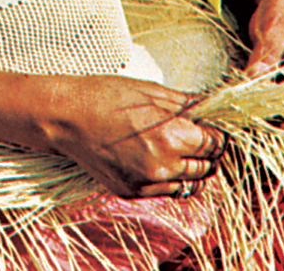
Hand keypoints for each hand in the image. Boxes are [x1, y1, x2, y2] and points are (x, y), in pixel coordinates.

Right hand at [41, 74, 226, 197]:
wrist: (66, 117)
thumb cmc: (105, 96)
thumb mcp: (151, 91)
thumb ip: (186, 104)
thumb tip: (210, 107)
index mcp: (169, 136)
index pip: (214, 143)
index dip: (217, 132)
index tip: (212, 125)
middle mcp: (161, 165)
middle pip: (207, 167)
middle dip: (209, 150)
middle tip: (200, 134)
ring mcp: (146, 182)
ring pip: (190, 184)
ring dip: (193, 167)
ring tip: (183, 147)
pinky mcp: (132, 192)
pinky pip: (167, 190)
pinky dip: (172, 177)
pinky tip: (162, 157)